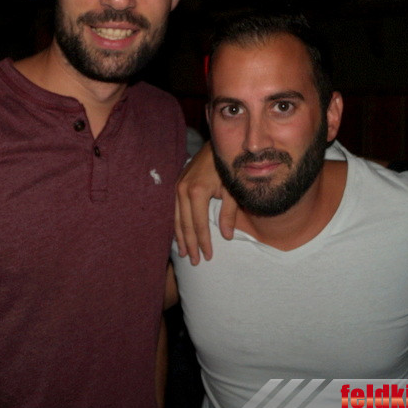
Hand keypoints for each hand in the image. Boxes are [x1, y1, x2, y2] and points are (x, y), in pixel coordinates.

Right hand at [174, 142, 237, 263]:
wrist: (216, 146)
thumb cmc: (228, 167)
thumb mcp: (233, 190)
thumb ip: (229, 213)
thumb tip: (227, 236)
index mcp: (197, 191)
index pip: (199, 224)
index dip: (203, 242)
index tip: (207, 256)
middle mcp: (183, 190)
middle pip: (185, 224)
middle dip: (190, 244)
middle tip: (195, 261)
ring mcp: (177, 187)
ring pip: (177, 219)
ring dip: (180, 237)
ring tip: (184, 253)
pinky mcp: (177, 185)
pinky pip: (175, 210)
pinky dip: (177, 224)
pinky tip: (179, 235)